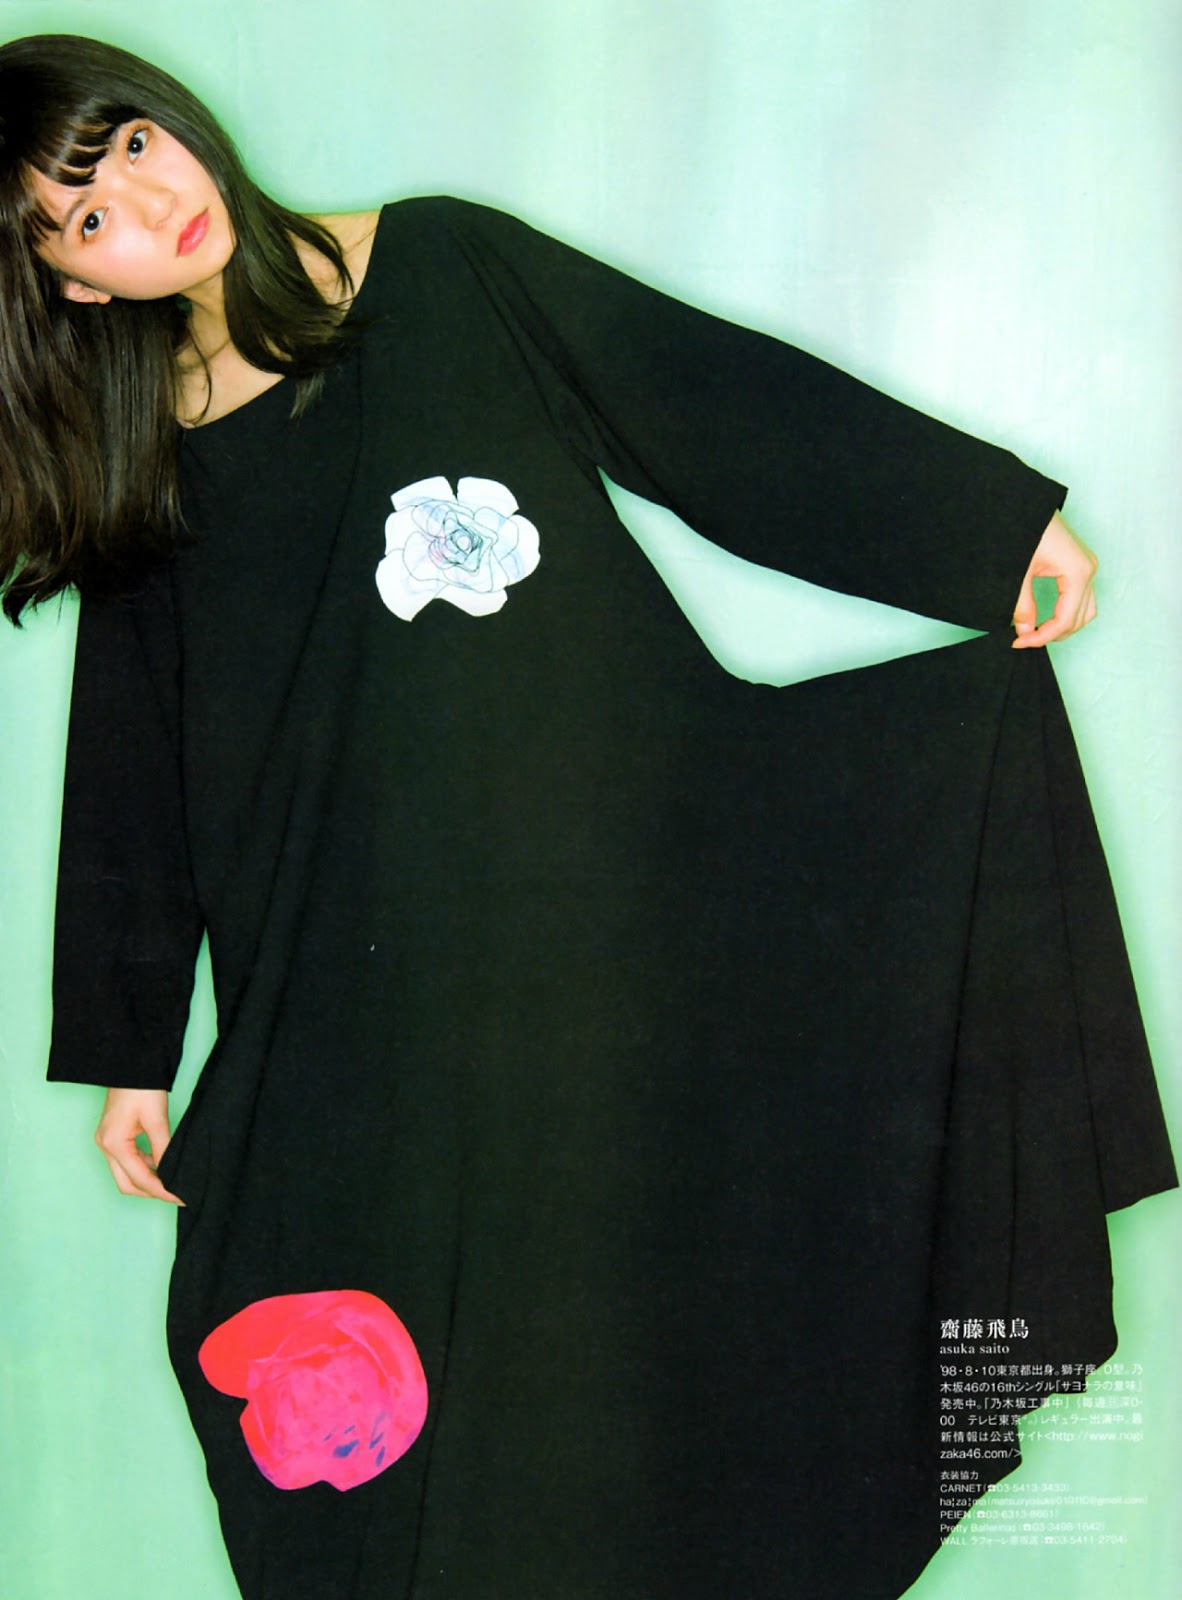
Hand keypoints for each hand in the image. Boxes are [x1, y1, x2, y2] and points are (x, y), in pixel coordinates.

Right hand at [94, 1087, 184, 1203]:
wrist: (130, 1063)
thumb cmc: (142, 1087)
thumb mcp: (157, 1119)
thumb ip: (163, 1149)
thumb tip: (171, 1173)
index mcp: (114, 1144)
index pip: (140, 1179)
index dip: (161, 1191)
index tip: (180, 1198)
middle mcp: (105, 1146)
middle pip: (127, 1184)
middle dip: (151, 1192)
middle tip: (176, 1194)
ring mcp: (106, 1141)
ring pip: (125, 1174)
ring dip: (147, 1180)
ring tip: (172, 1181)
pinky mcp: (112, 1136)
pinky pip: (126, 1160)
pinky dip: (143, 1166)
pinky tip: (160, 1164)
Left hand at [1012, 510, 1097, 647]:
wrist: (1025, 503)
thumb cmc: (1024, 529)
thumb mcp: (1019, 572)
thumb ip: (1022, 606)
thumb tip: (1025, 632)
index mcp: (1078, 571)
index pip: (1065, 619)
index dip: (1042, 637)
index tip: (1019, 642)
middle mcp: (1089, 569)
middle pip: (1079, 619)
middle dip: (1053, 633)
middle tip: (1024, 640)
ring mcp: (1088, 566)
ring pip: (1085, 611)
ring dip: (1064, 626)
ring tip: (1037, 632)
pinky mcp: (1082, 564)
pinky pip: (1083, 598)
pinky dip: (1069, 612)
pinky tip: (1048, 618)